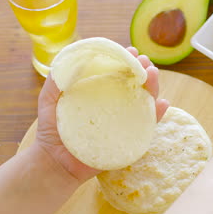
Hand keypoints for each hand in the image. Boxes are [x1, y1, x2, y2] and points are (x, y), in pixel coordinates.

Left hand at [35, 47, 169, 182]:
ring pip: (144, 101)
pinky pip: (147, 126)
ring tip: (152, 74)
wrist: (55, 162)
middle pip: (134, 84)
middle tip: (144, 61)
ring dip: (152, 86)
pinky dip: (157, 114)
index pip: (116, 73)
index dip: (125, 61)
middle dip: (142, 70)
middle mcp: (115, 105)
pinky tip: (163, 103)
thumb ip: (55, 80)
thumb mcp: (49, 100)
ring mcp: (124, 121)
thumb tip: (69, 59)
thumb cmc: (53, 131)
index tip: (129, 51)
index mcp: (100, 93)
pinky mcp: (130, 139)